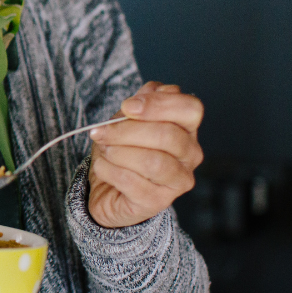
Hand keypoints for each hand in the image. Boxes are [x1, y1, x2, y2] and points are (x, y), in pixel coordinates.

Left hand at [88, 81, 204, 227]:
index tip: (127, 106)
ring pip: (153, 162)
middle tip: (101, 132)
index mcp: (187, 129)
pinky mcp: (158, 202)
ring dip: (118, 152)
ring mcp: (178, 181)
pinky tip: (103, 166)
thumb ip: (140, 103)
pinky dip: (109, 170)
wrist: (108, 188)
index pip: (191, 109)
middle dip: (127, 131)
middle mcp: (190, 155)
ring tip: (104, 149)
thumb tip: (152, 90)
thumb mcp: (126, 120)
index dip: (159, 104)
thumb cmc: (122, 149)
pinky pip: (131, 182)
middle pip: (168, 136)